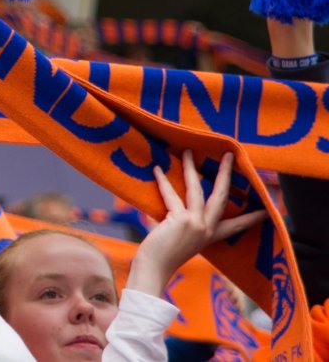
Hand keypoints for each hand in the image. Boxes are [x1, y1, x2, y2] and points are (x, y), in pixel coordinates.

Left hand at [124, 151, 266, 295]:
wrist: (154, 269)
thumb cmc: (163, 255)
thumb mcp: (180, 238)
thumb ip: (182, 221)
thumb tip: (174, 203)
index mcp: (210, 236)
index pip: (236, 225)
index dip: (251, 217)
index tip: (267, 210)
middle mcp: (206, 229)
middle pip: (221, 196)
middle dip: (225, 174)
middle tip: (230, 155)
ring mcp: (196, 224)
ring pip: (196, 189)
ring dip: (190, 168)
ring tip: (187, 151)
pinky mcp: (181, 220)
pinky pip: (171, 195)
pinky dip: (163, 181)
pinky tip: (157, 169)